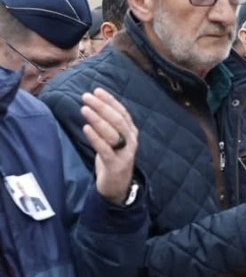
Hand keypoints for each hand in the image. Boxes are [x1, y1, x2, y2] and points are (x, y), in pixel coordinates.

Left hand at [80, 88, 137, 205]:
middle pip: (118, 120)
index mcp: (131, 132)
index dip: (110, 100)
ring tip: (84, 109)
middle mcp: (131, 141)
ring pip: (113, 133)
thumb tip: (94, 104)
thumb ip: (109, 124)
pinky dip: (95, 138)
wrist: (119, 185)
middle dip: (102, 107)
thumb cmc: (113, 158)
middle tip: (86, 97)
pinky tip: (86, 128)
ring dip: (98, 120)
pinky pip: (105, 149)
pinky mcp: (116, 165)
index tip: (97, 90)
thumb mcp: (114, 139)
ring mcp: (125, 153)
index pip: (122, 112)